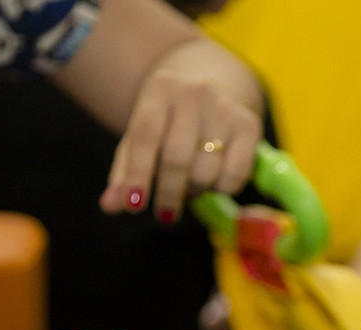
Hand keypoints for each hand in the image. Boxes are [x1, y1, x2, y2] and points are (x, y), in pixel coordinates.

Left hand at [99, 55, 262, 222]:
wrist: (214, 86)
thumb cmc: (170, 121)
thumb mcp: (141, 137)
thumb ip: (124, 172)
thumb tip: (110, 206)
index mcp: (160, 88)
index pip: (145, 137)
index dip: (138, 175)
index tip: (134, 206)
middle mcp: (194, 92)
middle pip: (177, 158)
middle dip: (169, 193)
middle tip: (165, 213)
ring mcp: (224, 107)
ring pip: (206, 171)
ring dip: (195, 191)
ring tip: (189, 188)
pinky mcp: (249, 124)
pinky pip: (235, 174)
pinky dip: (222, 188)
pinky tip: (214, 181)